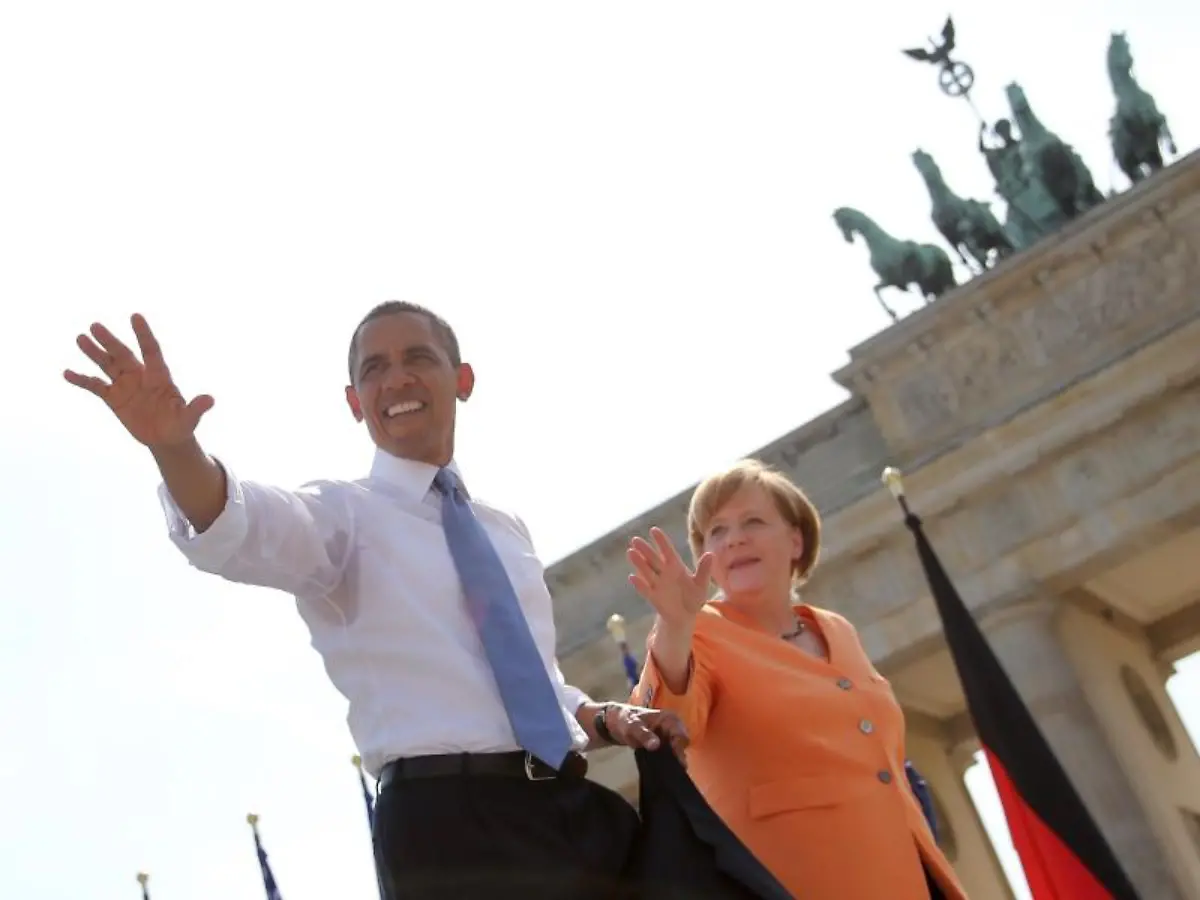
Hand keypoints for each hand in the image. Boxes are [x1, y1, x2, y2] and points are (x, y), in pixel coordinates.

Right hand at [64, 314, 213, 448]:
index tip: (135, 316)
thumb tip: (211, 399)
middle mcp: (140, 376)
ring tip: (80, 338)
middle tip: (95, 325)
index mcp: (159, 376)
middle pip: (123, 354)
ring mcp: (125, 385)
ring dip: (93, 352)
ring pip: (107, 364)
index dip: (143, 334)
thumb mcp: (189, 418)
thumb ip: (196, 408)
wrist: (166, 438)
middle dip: (110, 341)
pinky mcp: (113, 398)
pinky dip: (81, 380)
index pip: (151, 350)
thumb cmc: (181, 425)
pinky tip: (67, 373)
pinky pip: (95, 386)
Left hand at [605, 704, 688, 762]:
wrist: (616, 723)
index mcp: (669, 719)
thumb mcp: (632, 727)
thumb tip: (656, 745)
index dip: (679, 750)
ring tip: (666, 770)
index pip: (682, 736)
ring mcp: (669, 735)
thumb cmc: (626, 721)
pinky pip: (670, 753)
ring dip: (673, 760)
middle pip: (682, 745)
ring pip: (677, 750)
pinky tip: (663, 768)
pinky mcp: (664, 743)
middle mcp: (673, 726)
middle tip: (670, 768)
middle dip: (678, 756)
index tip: (675, 762)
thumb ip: (644, 735)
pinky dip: (668, 760)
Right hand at [627, 527, 712, 625]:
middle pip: (653, 559)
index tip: (653, 530)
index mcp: (676, 567)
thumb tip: (711, 554)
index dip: (661, 541)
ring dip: (639, 563)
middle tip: (635, 539)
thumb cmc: (693, 598)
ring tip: (630, 552)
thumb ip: (704, 570)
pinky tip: (632, 577)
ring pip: (646, 571)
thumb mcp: (701, 584)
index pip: (667, 551)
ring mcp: (657, 584)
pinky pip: (645, 590)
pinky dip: (639, 584)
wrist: (685, 617)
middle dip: (644, 549)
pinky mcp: (653, 597)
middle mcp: (664, 573)